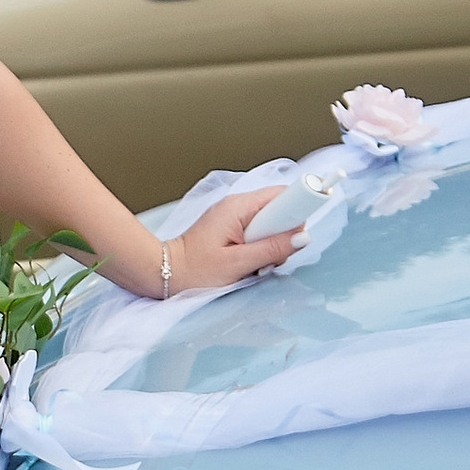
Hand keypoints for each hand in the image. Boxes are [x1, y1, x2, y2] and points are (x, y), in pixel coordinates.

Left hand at [163, 187, 306, 295]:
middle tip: (271, 257)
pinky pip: (259, 233)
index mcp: (238, 208)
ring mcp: (234, 217)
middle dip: (284, 235)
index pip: (281, 194)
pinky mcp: (232, 229)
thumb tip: (302, 238)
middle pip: (280, 210)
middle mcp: (237, 207)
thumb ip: (272, 249)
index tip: (304, 227)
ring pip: (272, 225)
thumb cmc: (194, 270)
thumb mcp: (237, 264)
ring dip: (272, 245)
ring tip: (254, 264)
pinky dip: (261, 249)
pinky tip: (249, 264)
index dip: (298, 208)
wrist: (166, 274)